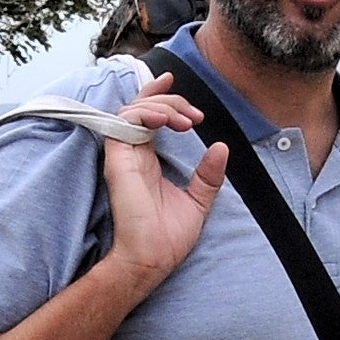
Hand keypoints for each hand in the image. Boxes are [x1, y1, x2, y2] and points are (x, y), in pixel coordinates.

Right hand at [99, 88, 231, 296]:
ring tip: (187, 121)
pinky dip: (149, 112)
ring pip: (135, 108)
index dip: (159, 95)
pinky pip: (127, 120)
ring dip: (163, 105)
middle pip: (143, 107)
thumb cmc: (168, 238)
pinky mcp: (118, 158)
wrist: (152, 259)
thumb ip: (208, 175)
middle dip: (171, 100)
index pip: (148, 117)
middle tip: (195, 116)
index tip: (175, 80)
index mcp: (147, 161)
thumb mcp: (198, 201)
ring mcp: (124, 154)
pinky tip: (170, 121)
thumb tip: (220, 147)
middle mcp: (133, 154)